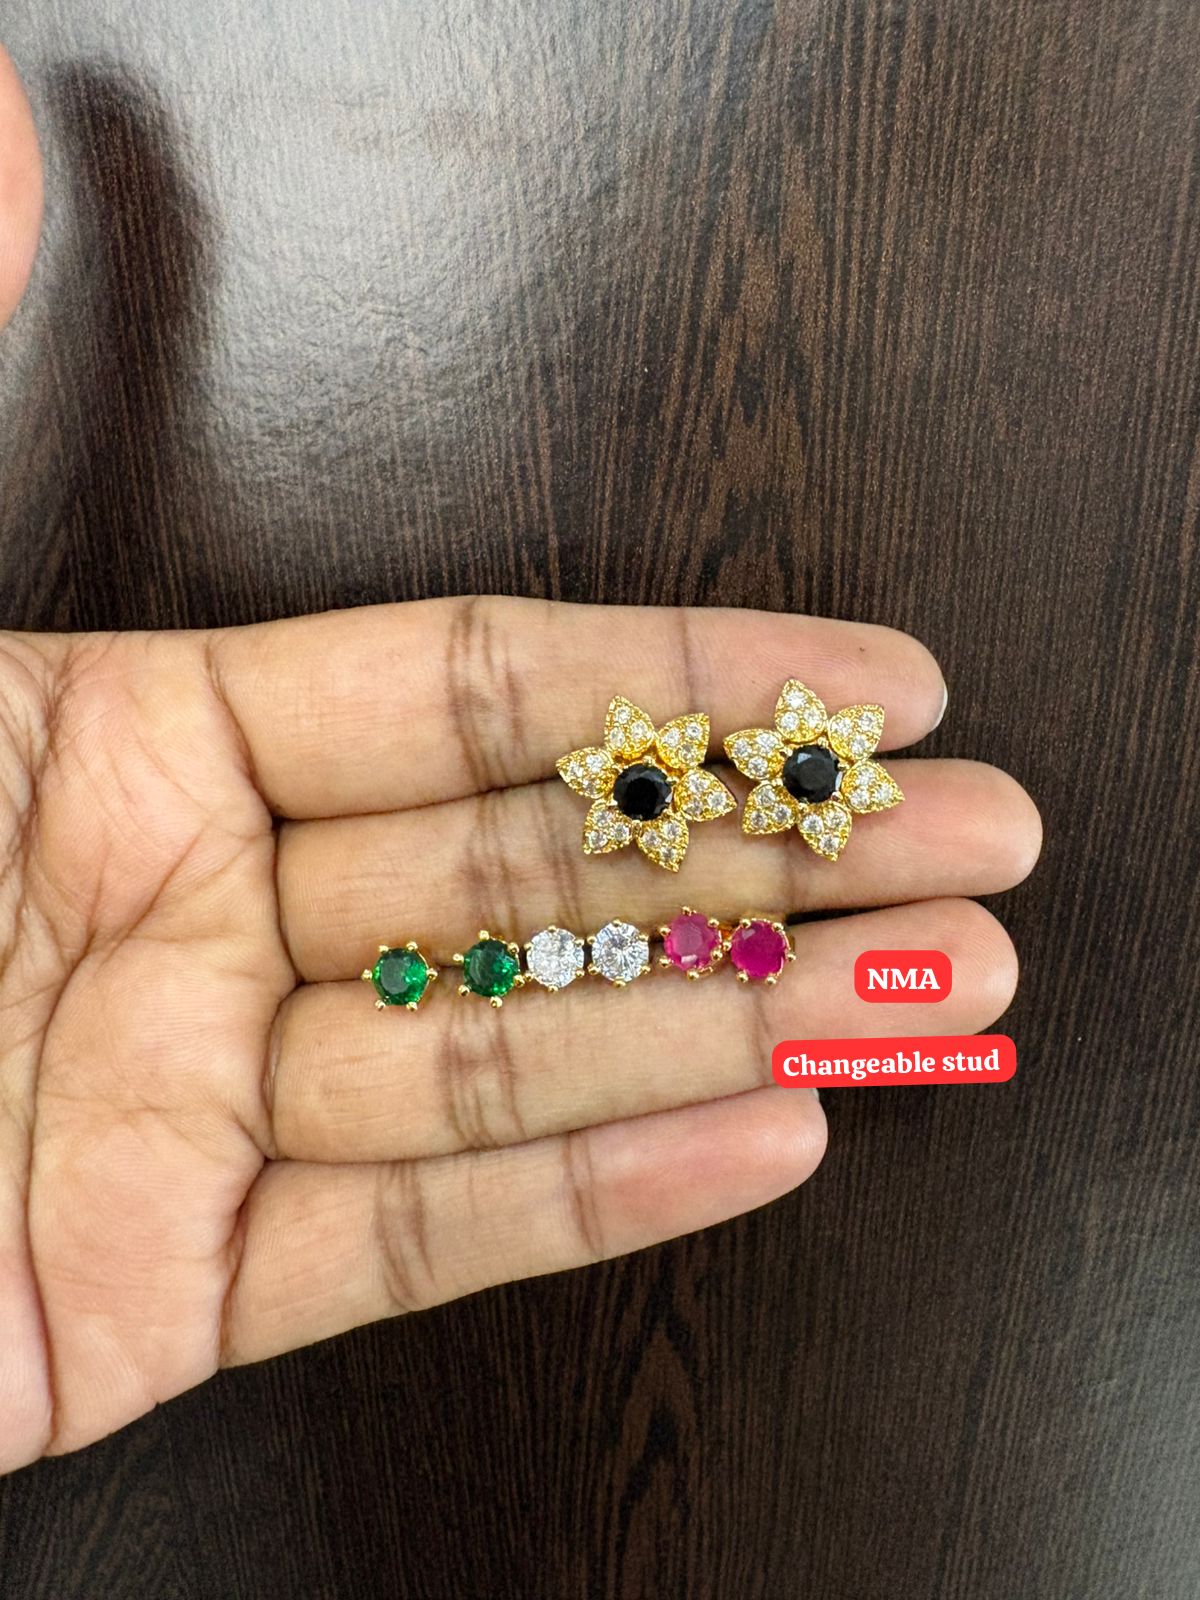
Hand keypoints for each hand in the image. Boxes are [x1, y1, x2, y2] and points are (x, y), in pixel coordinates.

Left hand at [0, 602, 1039, 1468]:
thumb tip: (4, 126)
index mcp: (127, 740)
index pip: (480, 688)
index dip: (690, 678)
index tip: (870, 682)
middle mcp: (192, 915)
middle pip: (546, 877)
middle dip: (782, 861)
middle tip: (972, 847)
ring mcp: (192, 1109)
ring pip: (518, 1056)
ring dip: (736, 1027)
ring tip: (922, 999)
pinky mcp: (159, 1293)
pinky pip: (417, 1239)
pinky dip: (593, 1192)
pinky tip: (757, 1133)